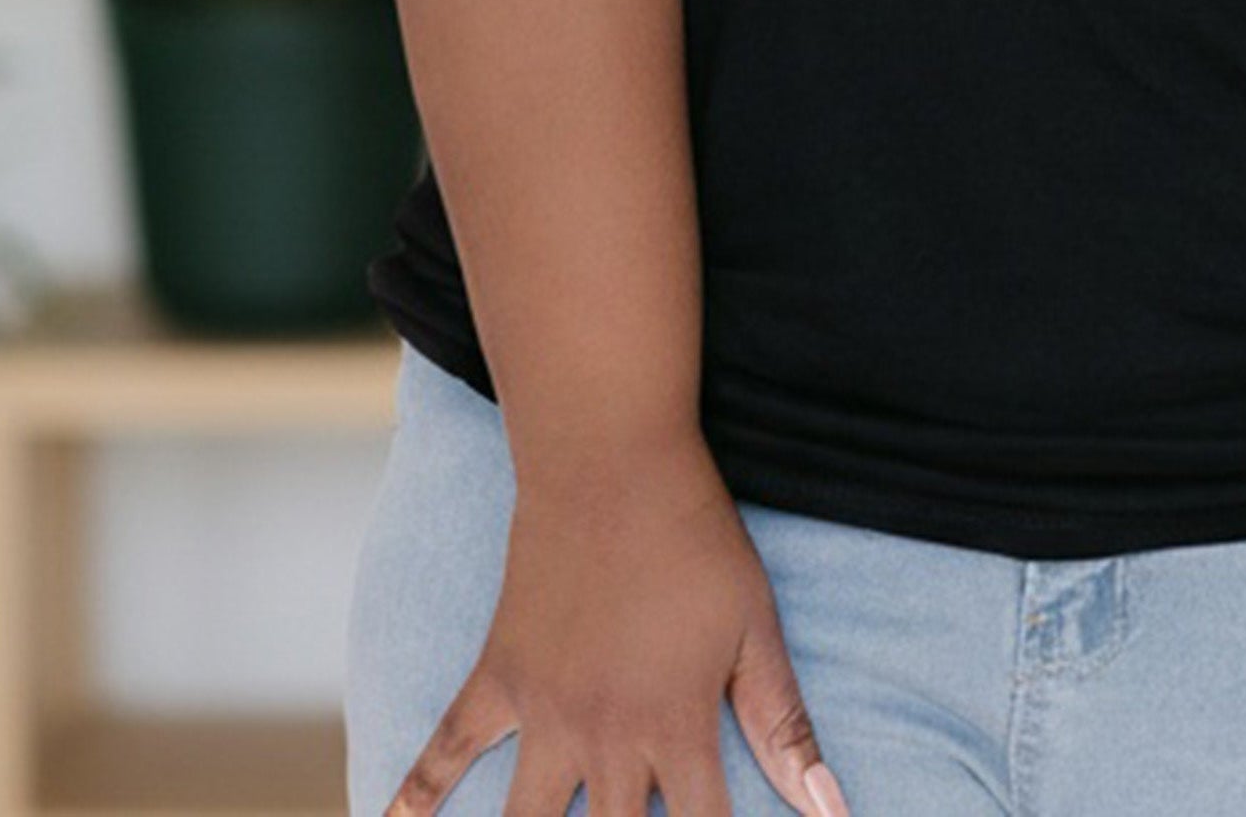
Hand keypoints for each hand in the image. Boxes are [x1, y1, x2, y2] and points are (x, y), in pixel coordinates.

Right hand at [381, 434, 851, 816]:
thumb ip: (785, 725)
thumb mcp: (756, 628)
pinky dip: (413, 798)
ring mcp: (542, 713)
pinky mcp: (498, 679)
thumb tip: (832, 810)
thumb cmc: (697, 541)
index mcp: (676, 728)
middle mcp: (605, 736)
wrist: (612, 463)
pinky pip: (445, 751)